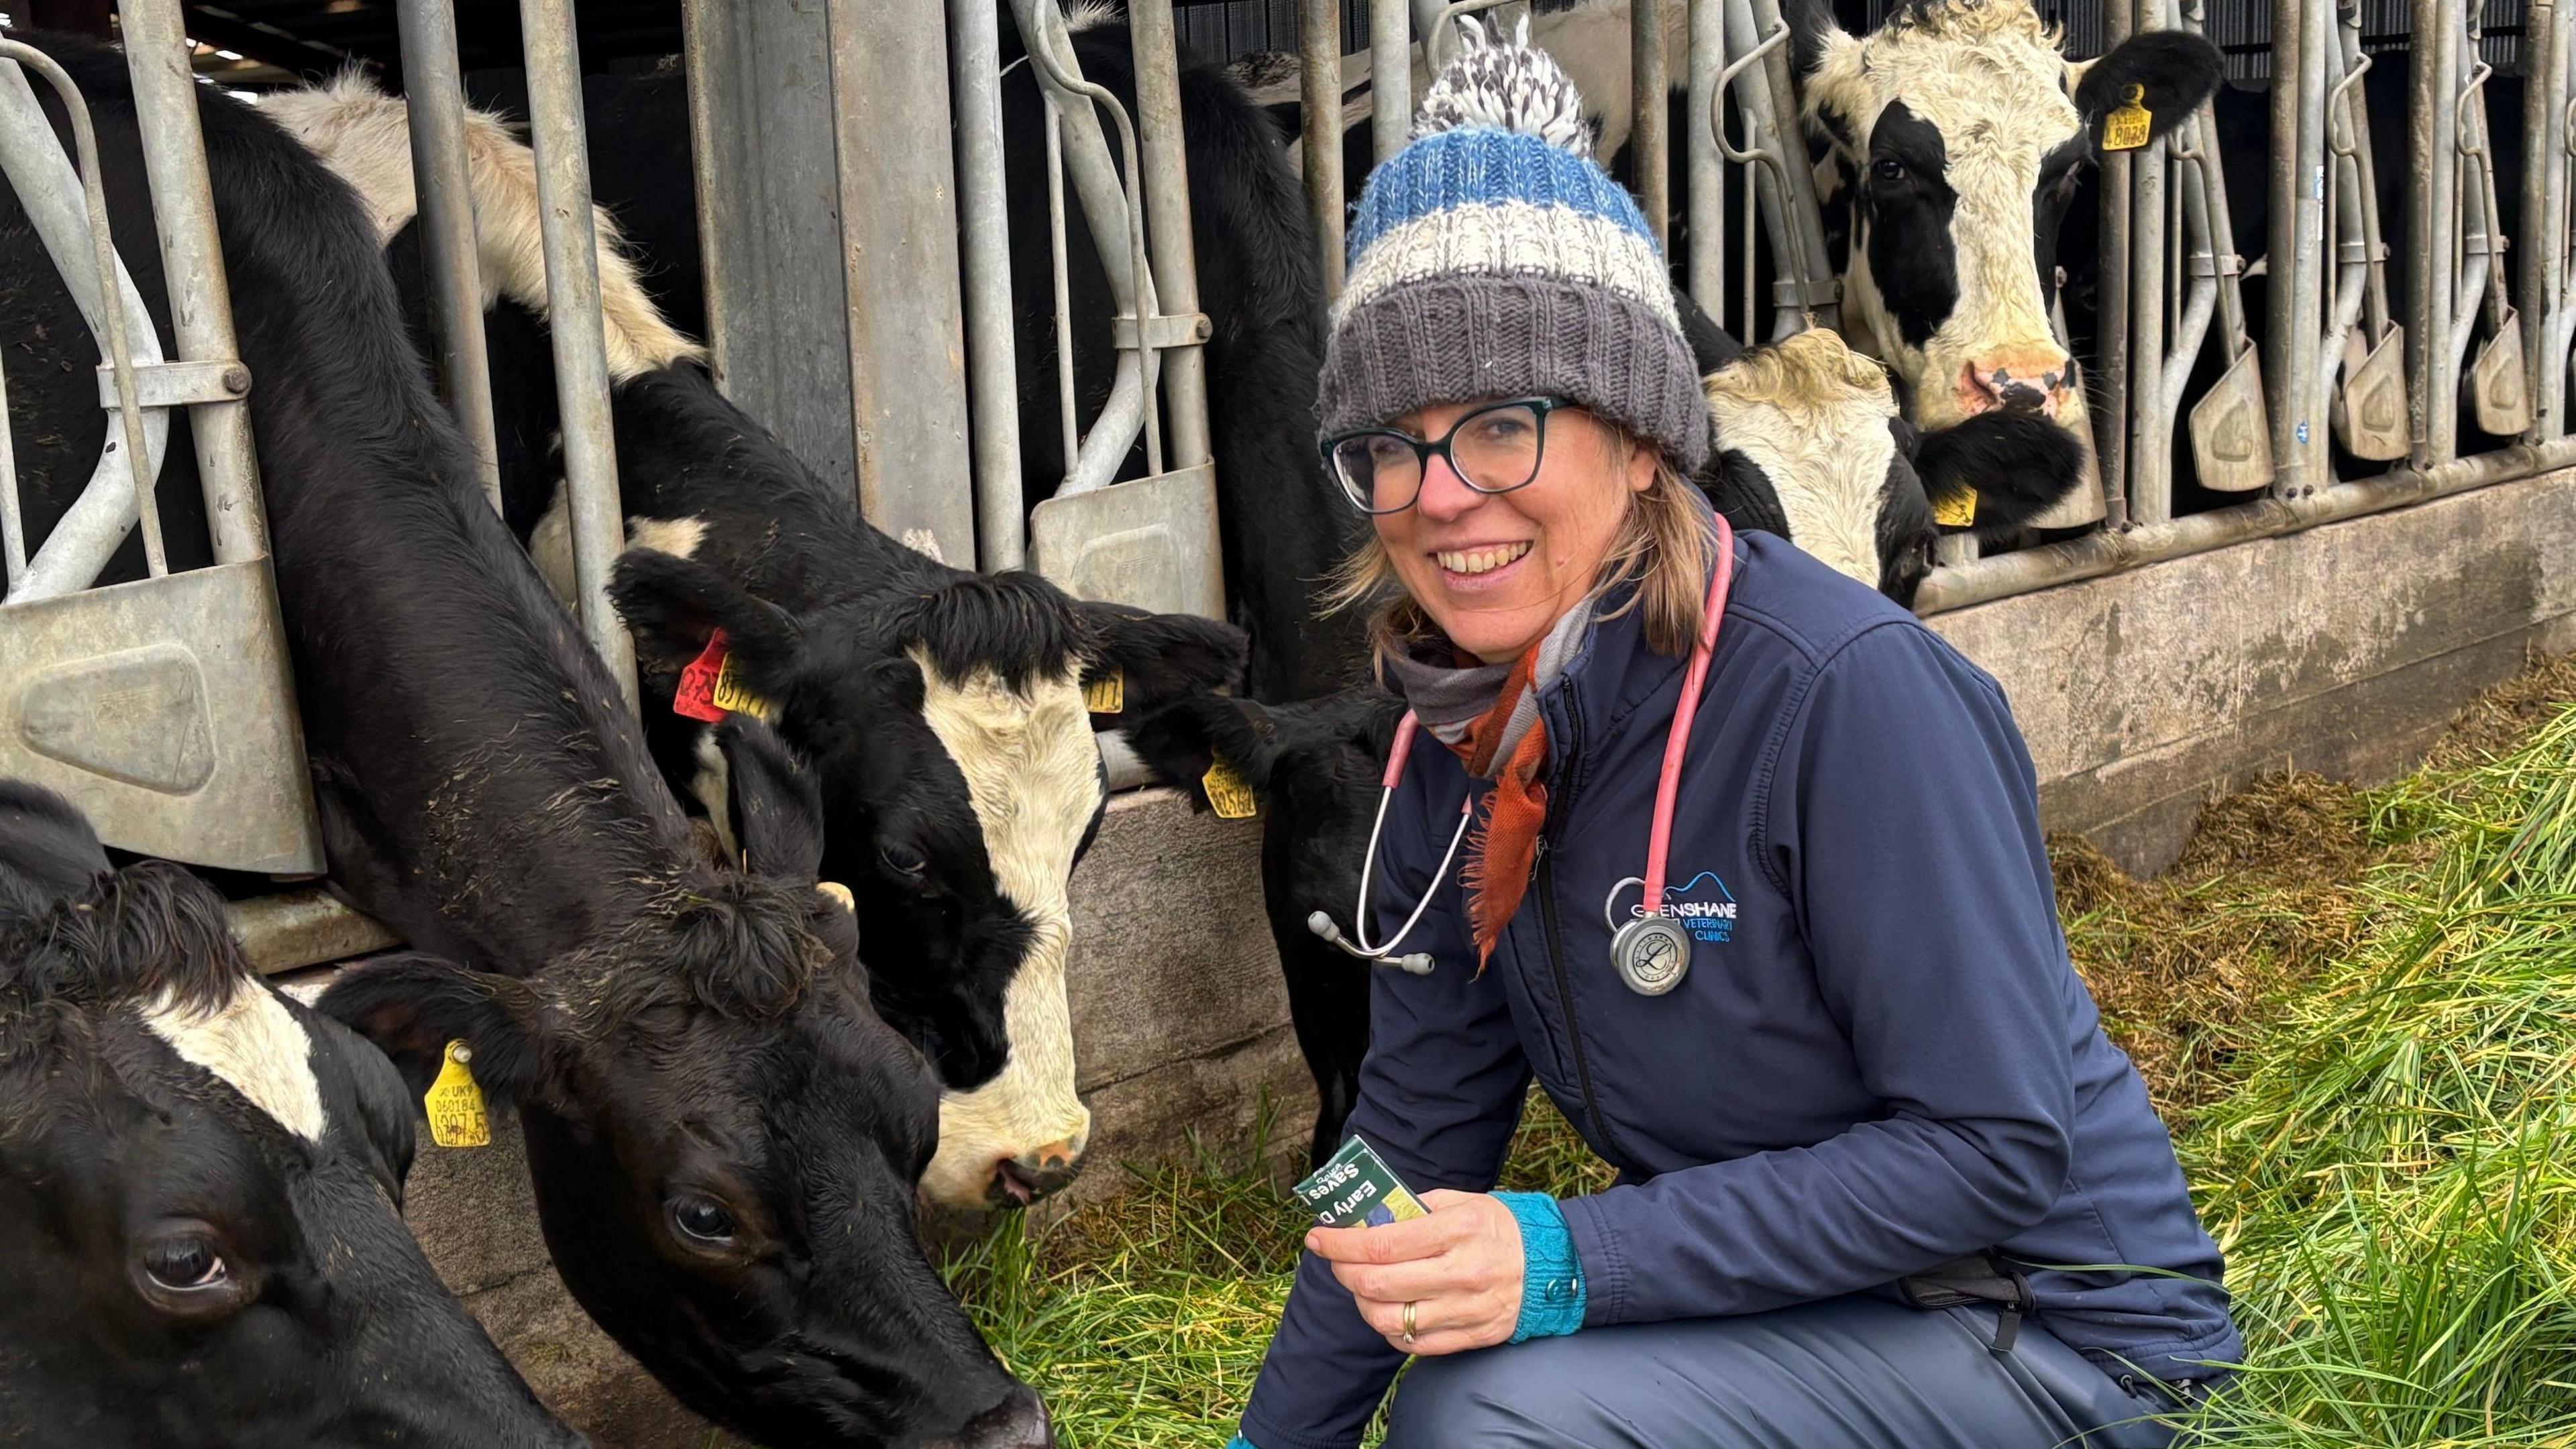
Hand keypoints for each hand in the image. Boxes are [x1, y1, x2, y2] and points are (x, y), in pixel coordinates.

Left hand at [1305, 1189, 1523, 1355]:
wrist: (1555, 1265)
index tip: (1318, 1238)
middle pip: (1378, 1284)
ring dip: (1361, 1303)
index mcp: (1458, 1231)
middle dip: (1343, 1271)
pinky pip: (1413, 1344)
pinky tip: (1386, 1309)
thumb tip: (1367, 1215)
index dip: (1341, 1243)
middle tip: (1335, 1259)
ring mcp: (1467, 1310)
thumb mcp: (1463, 1202)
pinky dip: (1389, 1330)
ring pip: (1389, 1320)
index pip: (1382, 1243)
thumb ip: (1415, 1208)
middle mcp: (1461, 1273)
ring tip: (1360, 1286)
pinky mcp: (1472, 1337)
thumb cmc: (1501, 1228)